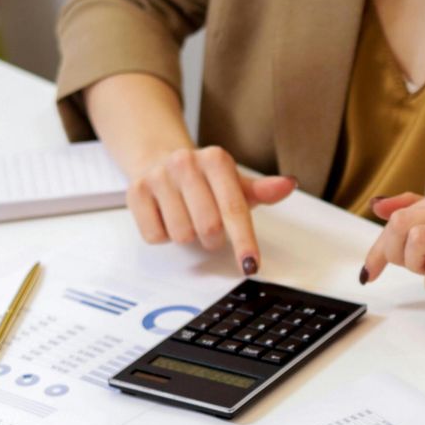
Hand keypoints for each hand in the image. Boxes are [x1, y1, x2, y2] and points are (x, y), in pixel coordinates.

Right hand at [126, 146, 297, 273]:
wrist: (159, 160)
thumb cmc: (204, 179)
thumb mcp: (234, 183)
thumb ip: (261, 190)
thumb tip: (288, 184)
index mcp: (216, 159)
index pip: (234, 208)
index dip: (244, 241)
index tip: (251, 264)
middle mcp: (186, 163)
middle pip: (208, 227)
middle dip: (213, 238)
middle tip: (209, 227)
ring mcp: (158, 176)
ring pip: (181, 234)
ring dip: (188, 236)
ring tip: (186, 216)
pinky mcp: (135, 191)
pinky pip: (156, 235)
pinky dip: (164, 235)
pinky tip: (166, 216)